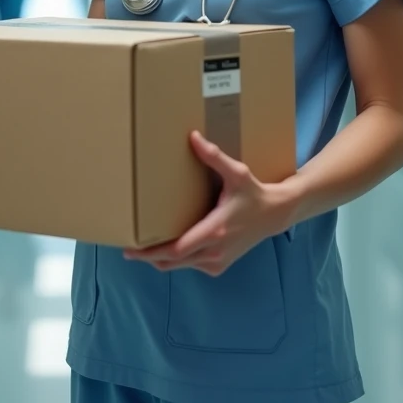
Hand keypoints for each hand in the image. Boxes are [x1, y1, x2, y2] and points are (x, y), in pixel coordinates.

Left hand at [124, 132, 299, 276]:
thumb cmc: (253, 193)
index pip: (176, 249)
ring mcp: (218, 261)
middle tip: (128, 249)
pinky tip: (168, 247)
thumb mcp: (237, 172)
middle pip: (172, 262)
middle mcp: (214, 251)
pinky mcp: (220, 265)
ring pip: (180, 266)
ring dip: (161, 259)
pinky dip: (177, 260)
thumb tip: (193, 137)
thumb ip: (214, 156)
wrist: (275, 215)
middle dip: (148, 257)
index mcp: (214, 231)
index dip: (150, 252)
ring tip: (144, 247)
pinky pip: (192, 265)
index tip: (130, 250)